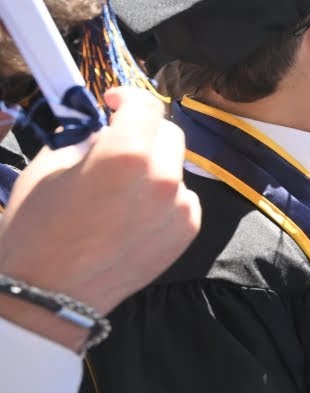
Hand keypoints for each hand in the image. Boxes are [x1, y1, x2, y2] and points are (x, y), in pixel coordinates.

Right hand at [0, 88, 201, 349]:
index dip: (127, 97)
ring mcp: (180, 207)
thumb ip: (86, 138)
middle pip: (167, 133)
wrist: (49, 295)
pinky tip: (132, 216)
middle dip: (142, 133)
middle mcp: (163, 178)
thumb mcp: (49, 166)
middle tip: (115, 146)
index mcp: (126, 154)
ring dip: (152, 168)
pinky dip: (163, 198)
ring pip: (174, 167)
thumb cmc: (38, 229)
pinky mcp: (188, 231)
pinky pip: (181, 198)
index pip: (145, 104)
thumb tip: (106, 128)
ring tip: (119, 191)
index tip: (114, 102)